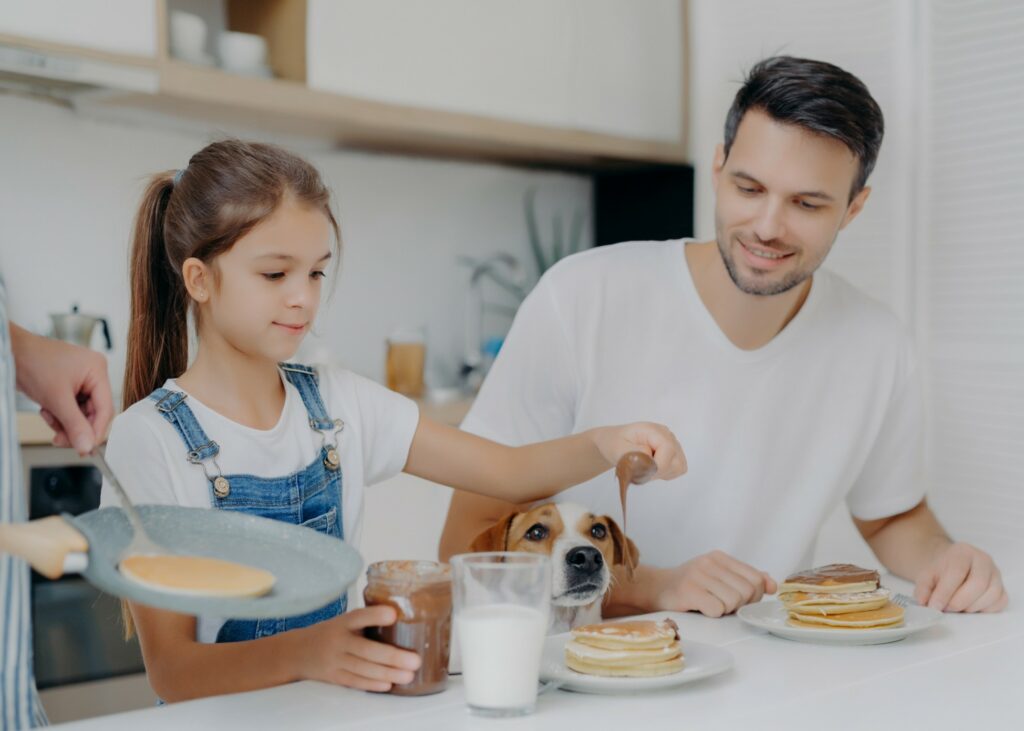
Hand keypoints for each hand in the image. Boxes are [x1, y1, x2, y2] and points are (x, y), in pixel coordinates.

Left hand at [10, 324, 112, 454]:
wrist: (11, 352)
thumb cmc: (33, 363)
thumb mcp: (56, 399)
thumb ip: (75, 425)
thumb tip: (87, 447)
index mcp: (98, 370)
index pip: (106, 408)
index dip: (96, 431)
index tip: (86, 448)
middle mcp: (93, 374)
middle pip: (94, 413)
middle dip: (75, 427)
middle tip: (60, 439)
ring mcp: (82, 379)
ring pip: (81, 413)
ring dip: (64, 421)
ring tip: (48, 416)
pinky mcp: (70, 385)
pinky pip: (72, 408)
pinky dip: (59, 414)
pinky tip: (48, 410)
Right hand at [297, 605, 421, 691]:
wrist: (297, 652)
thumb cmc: (331, 633)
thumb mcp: (343, 621)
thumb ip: (366, 620)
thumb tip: (402, 615)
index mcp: (342, 622)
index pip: (359, 617)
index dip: (375, 616)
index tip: (393, 614)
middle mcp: (337, 641)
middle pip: (366, 650)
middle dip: (392, 657)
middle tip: (415, 660)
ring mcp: (334, 661)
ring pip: (363, 669)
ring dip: (387, 673)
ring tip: (408, 676)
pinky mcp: (333, 677)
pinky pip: (354, 681)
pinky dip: (372, 684)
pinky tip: (388, 684)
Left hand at [591, 422, 686, 480]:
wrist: (614, 443)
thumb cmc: (614, 443)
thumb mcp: (617, 448)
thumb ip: (633, 452)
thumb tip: (649, 455)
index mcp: (653, 430)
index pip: (668, 449)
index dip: (659, 466)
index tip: (644, 473)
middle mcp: (667, 435)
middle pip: (676, 460)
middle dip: (659, 471)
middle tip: (641, 472)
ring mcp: (672, 443)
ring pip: (678, 466)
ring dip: (663, 473)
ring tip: (645, 469)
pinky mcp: (673, 453)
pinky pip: (677, 469)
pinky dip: (666, 474)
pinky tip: (651, 469)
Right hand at [652, 551, 775, 616]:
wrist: (655, 589)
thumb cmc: (691, 587)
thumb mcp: (719, 578)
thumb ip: (746, 580)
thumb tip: (772, 585)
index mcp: (720, 557)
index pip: (755, 578)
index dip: (754, 595)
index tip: (739, 601)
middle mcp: (709, 562)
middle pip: (747, 591)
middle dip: (740, 605)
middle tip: (723, 605)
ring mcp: (698, 574)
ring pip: (733, 601)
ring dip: (725, 610)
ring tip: (710, 606)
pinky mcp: (688, 590)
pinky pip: (717, 609)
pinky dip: (712, 614)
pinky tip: (701, 609)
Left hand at [914, 542, 1007, 612]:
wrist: (950, 565)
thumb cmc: (940, 570)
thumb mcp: (926, 575)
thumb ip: (923, 589)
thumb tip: (924, 603)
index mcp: (962, 552)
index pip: (957, 572)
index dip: (945, 592)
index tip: (935, 606)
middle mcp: (983, 560)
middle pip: (978, 584)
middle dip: (960, 601)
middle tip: (946, 608)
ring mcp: (996, 574)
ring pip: (992, 594)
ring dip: (972, 607)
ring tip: (956, 607)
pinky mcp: (1002, 588)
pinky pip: (1000, 602)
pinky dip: (985, 609)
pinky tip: (970, 607)